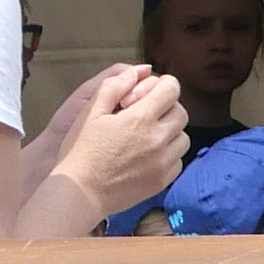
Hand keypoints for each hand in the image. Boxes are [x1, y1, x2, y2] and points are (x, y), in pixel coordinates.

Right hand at [49, 63, 188, 211]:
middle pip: (180, 112)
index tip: (155, 90)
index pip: (172, 89)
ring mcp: (162, 162)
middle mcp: (157, 139)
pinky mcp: (162, 180)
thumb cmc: (81, 151)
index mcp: (140, 118)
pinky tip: (149, 155)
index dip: (165, 85)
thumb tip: (136, 71)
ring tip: (148, 135)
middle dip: (167, 108)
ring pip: (183, 137)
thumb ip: (114, 86)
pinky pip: (178, 160)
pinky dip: (169, 154)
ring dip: (170, 131)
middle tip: (148, 114)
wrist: (80, 192)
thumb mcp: (90, 112)